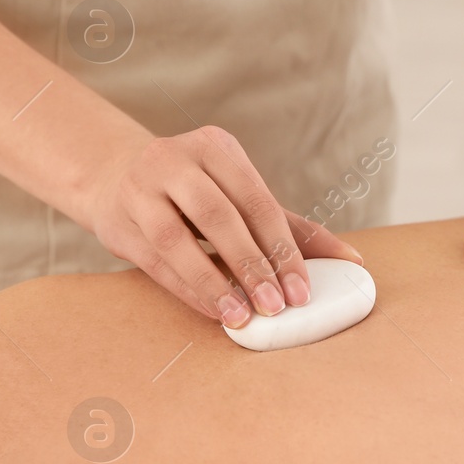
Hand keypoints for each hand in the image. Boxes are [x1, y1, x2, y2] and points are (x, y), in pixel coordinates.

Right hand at [85, 125, 362, 326]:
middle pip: (218, 216)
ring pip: (177, 240)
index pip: (256, 200)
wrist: (113, 175)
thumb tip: (350, 260)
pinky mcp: (119, 221)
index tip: (302, 290)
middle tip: (277, 306)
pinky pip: (156, 261)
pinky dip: (187, 289)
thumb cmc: (193, 190)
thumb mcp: (238, 194)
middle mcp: (174, 160)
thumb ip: (291, 227)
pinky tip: (212, 310)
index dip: (282, 247)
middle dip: (251, 265)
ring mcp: (141, 189)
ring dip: (213, 283)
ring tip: (242, 316)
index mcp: (215, 147)